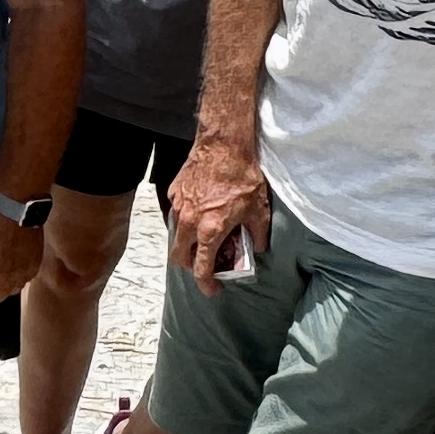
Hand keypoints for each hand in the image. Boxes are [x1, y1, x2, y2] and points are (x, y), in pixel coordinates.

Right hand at [169, 137, 269, 290]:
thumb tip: (258, 247)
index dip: (206, 284)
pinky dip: (187, 220)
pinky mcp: (175, 191)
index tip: (212, 289)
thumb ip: (258, 235)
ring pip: (176, 235)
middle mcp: (189, 221)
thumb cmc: (243, 176)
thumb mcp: (259, 211)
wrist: (224, 144)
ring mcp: (179, 206)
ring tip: (206, 236)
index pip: (201, 268)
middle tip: (207, 264)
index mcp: (209, 231)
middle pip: (179, 256)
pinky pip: (178, 214)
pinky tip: (203, 212)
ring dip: (188, 243)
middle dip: (191, 266)